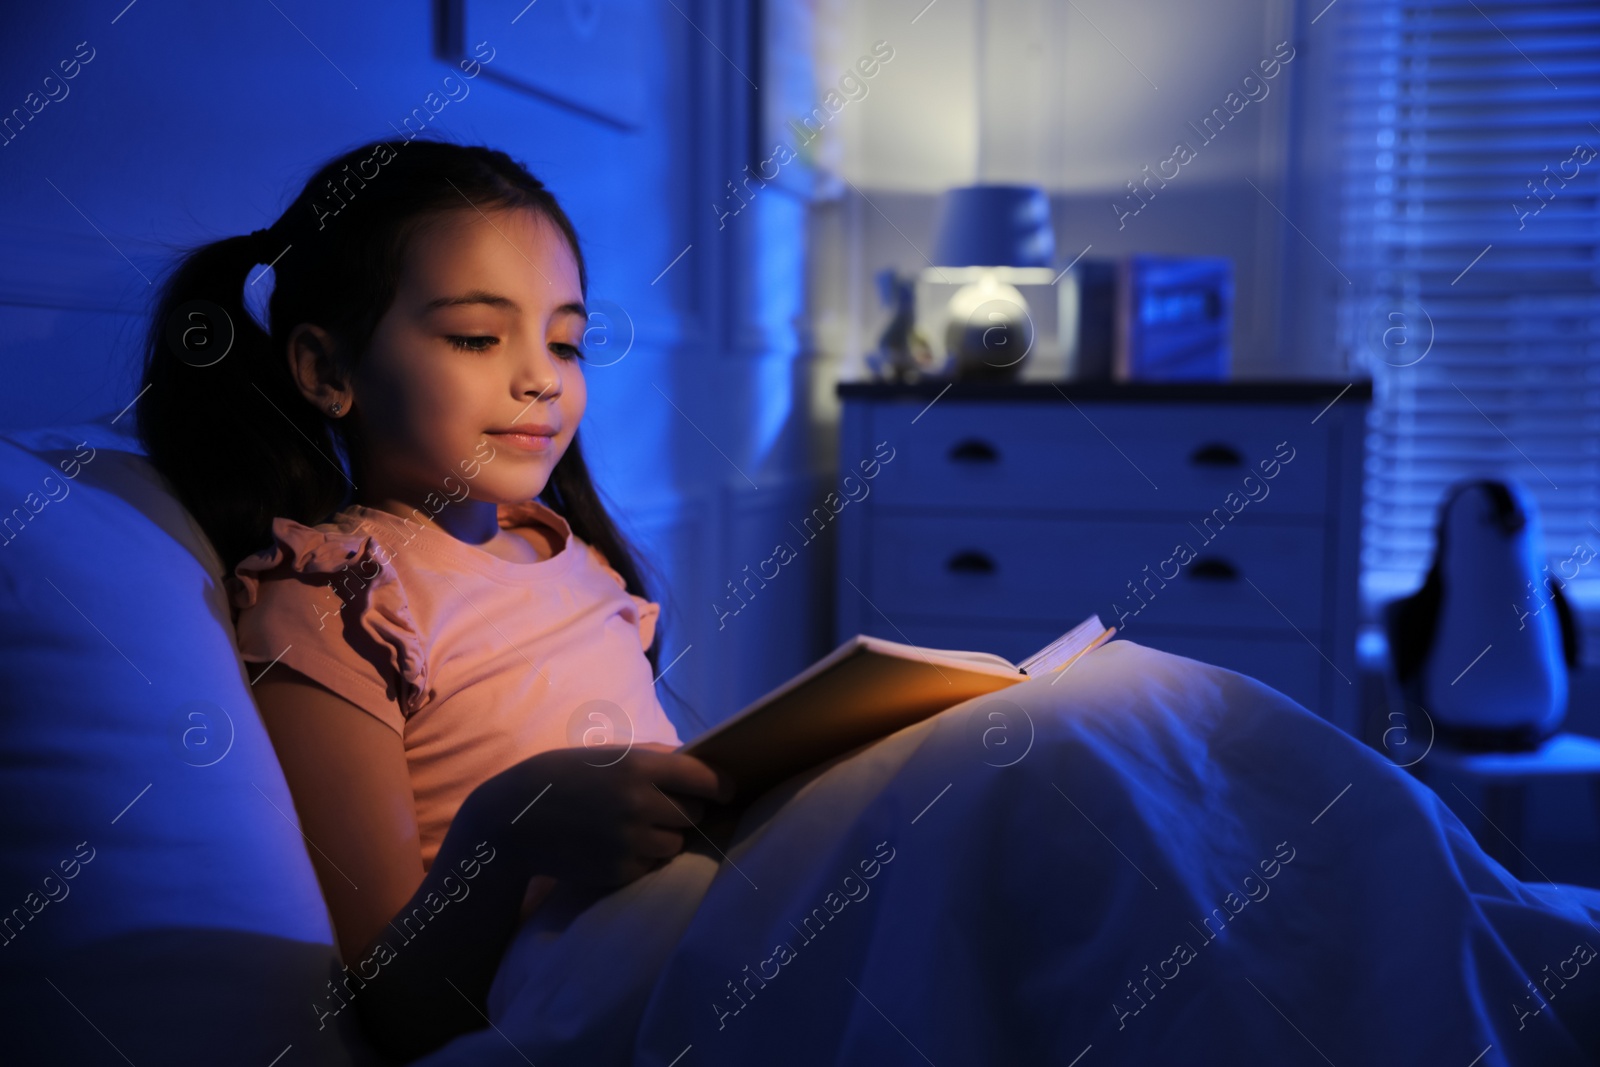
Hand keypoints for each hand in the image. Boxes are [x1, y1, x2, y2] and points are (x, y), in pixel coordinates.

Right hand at [471, 741, 733, 890]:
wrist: (514, 820)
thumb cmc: (565, 777)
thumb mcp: (609, 754)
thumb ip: (657, 757)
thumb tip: (702, 763)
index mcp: (638, 767)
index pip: (703, 779)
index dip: (721, 786)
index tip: (728, 790)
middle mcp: (638, 804)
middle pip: (694, 813)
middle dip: (685, 809)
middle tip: (662, 805)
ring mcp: (629, 841)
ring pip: (676, 843)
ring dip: (667, 836)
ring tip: (636, 826)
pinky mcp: (619, 871)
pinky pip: (652, 866)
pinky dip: (644, 858)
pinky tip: (617, 845)